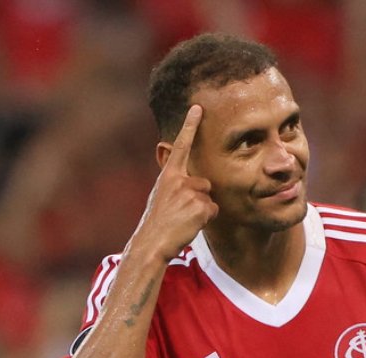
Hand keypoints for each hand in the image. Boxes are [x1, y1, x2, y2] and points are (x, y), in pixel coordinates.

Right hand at [135, 105, 218, 260]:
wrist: (152, 242)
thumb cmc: (157, 222)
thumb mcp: (161, 196)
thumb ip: (175, 184)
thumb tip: (192, 181)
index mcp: (168, 175)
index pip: (180, 146)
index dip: (189, 126)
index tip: (198, 107)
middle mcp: (179, 180)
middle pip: (204, 183)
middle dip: (199, 198)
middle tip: (180, 213)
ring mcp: (190, 192)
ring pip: (209, 198)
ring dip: (202, 210)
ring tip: (184, 220)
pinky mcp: (201, 206)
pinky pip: (213, 210)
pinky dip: (206, 220)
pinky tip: (190, 225)